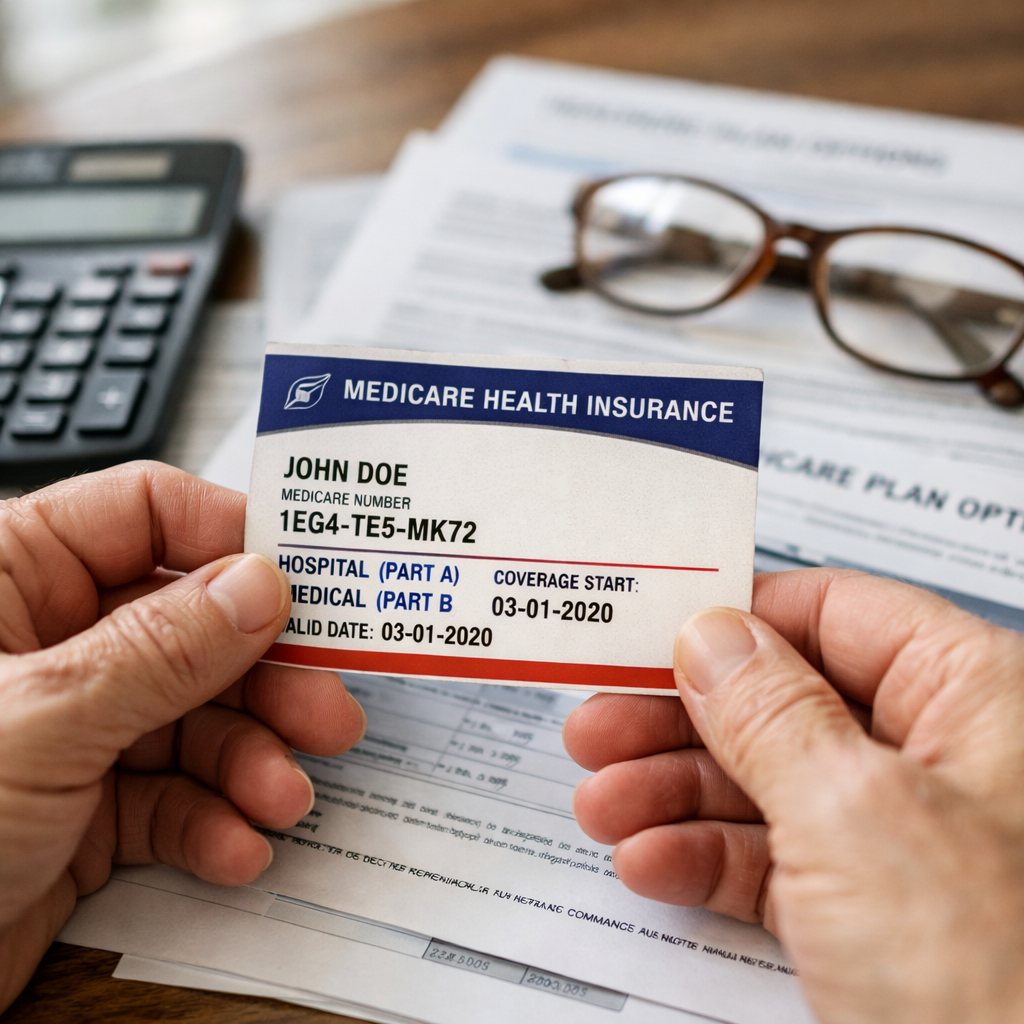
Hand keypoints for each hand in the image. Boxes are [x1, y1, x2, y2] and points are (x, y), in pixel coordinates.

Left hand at [0, 462, 365, 1009]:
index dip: (232, 538)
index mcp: (10, 579)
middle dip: (265, 677)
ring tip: (282, 796)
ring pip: (195, 718)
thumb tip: (257, 587)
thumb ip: (158, 651)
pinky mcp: (84, 808)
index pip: (144, 514)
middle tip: (323, 708)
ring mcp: (71, 728)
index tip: (310, 578)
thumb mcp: (37, 720)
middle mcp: (49, 645)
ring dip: (249, 760)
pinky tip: (235, 845)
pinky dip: (211, 822)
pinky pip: (171, 797)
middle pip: (193, 625)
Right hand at [564, 569, 1023, 1023]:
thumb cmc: (1010, 985)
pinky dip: (704, 861)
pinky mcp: (871, 911)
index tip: (647, 630)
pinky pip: (771, 860)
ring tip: (604, 803)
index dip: (733, 619)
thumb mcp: (857, 816)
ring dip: (671, 794)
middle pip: (781, 702)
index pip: (832, 613)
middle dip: (678, 720)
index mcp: (974, 696)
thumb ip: (770, 714)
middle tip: (599, 722)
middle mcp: (939, 757)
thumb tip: (710, 640)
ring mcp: (902, 838)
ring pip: (764, 783)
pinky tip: (651, 862)